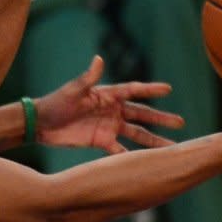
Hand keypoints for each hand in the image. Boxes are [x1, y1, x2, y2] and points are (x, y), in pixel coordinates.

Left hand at [35, 56, 184, 153]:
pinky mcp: (101, 141)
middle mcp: (112, 110)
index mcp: (107, 95)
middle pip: (141, 114)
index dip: (150, 90)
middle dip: (160, 118)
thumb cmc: (55, 103)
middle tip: (181, 122)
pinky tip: (147, 163)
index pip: (133, 90)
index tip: (168, 90)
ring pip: (136, 134)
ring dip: (153, 140)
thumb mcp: (72, 91)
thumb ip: (87, 78)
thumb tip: (98, 59)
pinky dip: (132, 156)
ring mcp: (109, 126)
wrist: (40, 124)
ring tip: (172, 147)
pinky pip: (120, 150)